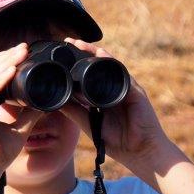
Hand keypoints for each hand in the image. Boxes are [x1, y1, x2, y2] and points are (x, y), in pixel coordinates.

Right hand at [0, 42, 44, 175]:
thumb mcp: (20, 128)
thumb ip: (30, 114)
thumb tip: (46, 102)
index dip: (8, 62)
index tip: (25, 53)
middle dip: (8, 57)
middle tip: (26, 46)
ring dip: (7, 63)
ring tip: (22, 52)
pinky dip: (1, 79)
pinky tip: (12, 69)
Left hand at [58, 37, 174, 177]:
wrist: (139, 151)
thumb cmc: (117, 140)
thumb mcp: (88, 123)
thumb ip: (73, 110)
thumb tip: (53, 99)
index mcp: (102, 96)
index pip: (87, 75)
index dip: (74, 65)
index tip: (60, 55)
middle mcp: (113, 88)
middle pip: (97, 65)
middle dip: (83, 52)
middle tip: (67, 42)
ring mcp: (125, 88)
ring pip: (108, 64)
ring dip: (94, 52)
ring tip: (80, 44)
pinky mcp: (135, 90)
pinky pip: (121, 72)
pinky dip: (110, 62)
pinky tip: (101, 54)